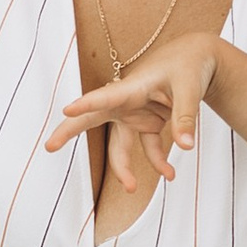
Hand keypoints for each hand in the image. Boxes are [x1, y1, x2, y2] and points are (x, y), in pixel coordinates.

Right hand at [46, 39, 220, 188]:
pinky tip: (170, 174)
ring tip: (132, 189)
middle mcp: (126, 102)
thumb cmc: (189, 65)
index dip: (86, 104)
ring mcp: (134, 114)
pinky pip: (147, 148)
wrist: (197, 58)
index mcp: (132, 87)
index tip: (67, 110)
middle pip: (93, 119)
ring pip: (120, 145)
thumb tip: (186, 147)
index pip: (105, 97)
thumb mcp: (191, 88)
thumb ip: (185, 118)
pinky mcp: (145, 123)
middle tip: (49, 146)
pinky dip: (159, 162)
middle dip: (70, 132)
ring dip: (125, 168)